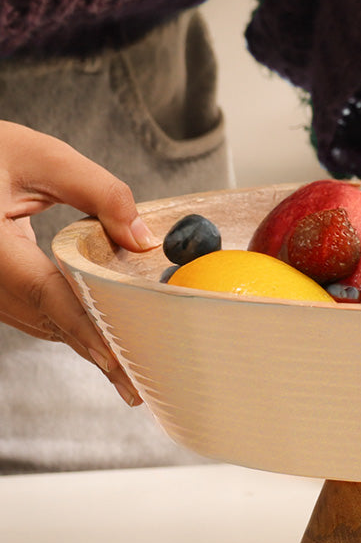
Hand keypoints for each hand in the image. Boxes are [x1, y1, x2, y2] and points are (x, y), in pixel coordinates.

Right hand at [0, 120, 159, 405]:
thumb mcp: (40, 157)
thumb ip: (98, 192)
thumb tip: (144, 239)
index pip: (47, 295)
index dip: (86, 330)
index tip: (119, 363)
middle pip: (50, 322)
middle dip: (97, 353)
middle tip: (140, 385)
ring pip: (43, 325)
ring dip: (87, 344)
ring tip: (132, 368)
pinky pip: (35, 315)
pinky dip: (71, 326)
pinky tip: (105, 335)